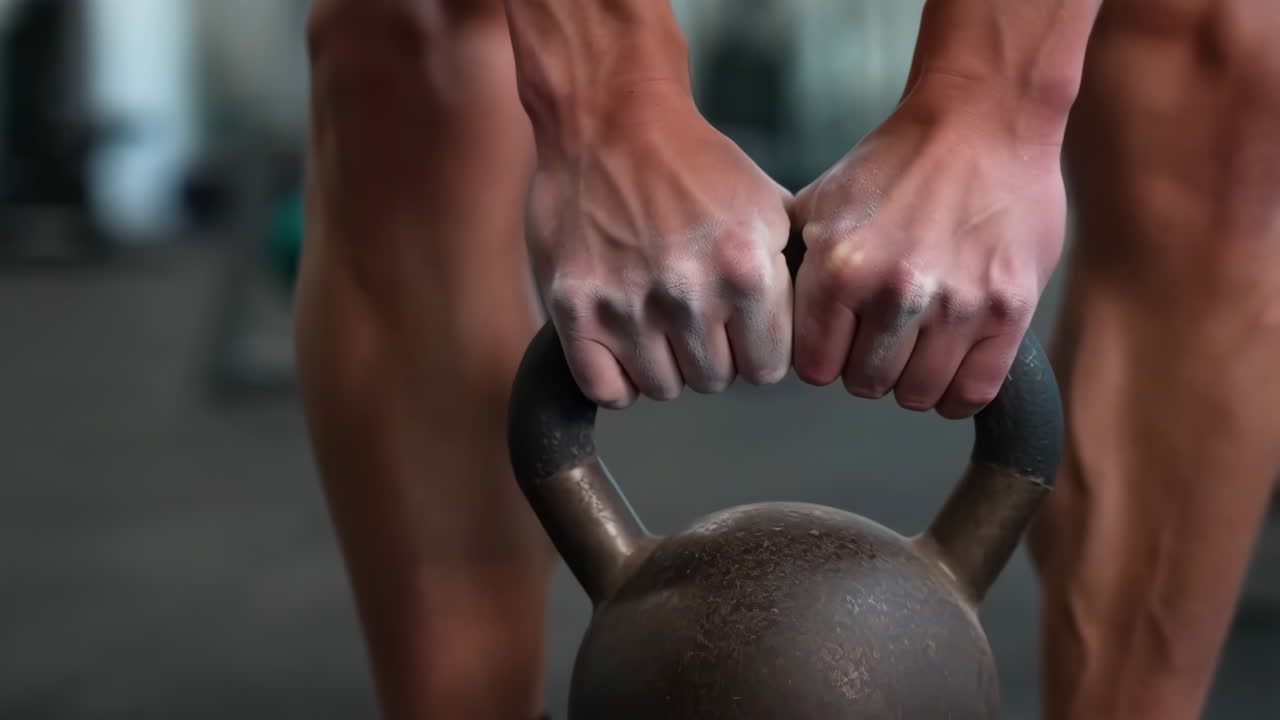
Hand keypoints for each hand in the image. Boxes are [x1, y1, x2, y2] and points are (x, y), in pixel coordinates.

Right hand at [527, 91, 793, 408]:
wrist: (609, 119)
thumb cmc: (688, 161)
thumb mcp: (765, 206)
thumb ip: (788, 273)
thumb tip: (806, 327)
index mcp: (747, 270)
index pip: (767, 369)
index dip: (754, 350)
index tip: (738, 329)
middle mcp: (689, 294)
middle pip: (715, 380)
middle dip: (709, 352)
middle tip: (691, 312)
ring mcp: (627, 305)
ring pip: (663, 388)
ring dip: (663, 362)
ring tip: (655, 317)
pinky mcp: (575, 309)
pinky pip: (606, 390)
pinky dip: (616, 376)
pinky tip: (622, 342)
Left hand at [790, 83, 1065, 417]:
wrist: (983, 118)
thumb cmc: (901, 160)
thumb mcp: (823, 201)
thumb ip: (794, 262)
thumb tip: (765, 312)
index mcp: (840, 267)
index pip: (816, 367)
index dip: (826, 359)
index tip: (840, 344)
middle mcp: (895, 290)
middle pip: (866, 385)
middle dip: (870, 368)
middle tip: (882, 340)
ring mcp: (956, 303)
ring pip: (917, 395)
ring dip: (913, 382)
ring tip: (917, 349)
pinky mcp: (1008, 309)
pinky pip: (972, 392)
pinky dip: (956, 393)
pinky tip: (950, 368)